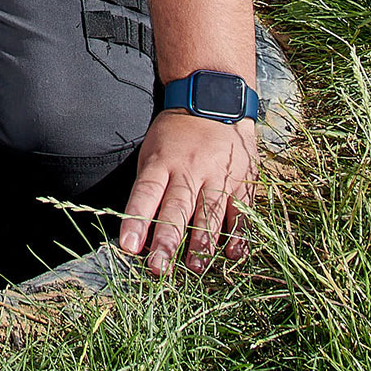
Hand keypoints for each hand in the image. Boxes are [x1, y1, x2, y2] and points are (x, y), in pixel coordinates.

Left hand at [116, 109, 257, 274]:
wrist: (214, 102)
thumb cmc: (175, 135)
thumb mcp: (152, 151)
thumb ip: (148, 189)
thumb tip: (138, 233)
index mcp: (162, 161)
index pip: (146, 193)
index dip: (136, 220)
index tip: (128, 246)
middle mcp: (191, 169)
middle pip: (178, 208)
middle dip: (167, 240)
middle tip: (158, 268)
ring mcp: (219, 175)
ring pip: (210, 213)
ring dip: (202, 244)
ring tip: (194, 268)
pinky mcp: (243, 180)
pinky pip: (241, 211)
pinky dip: (237, 234)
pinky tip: (231, 254)